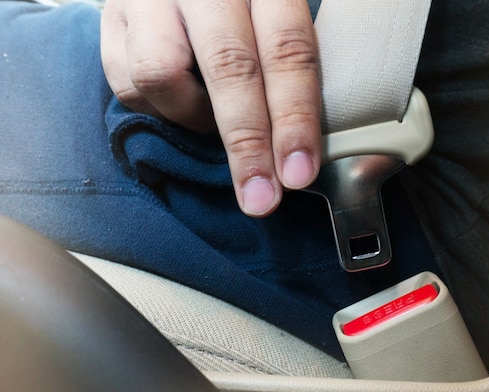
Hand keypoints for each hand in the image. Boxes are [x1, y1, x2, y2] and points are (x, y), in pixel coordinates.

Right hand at [101, 0, 320, 216]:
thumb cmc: (241, 11)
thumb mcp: (273, 23)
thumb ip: (285, 69)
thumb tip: (296, 152)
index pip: (286, 50)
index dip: (294, 117)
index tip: (297, 173)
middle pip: (230, 67)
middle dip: (248, 143)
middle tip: (261, 196)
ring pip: (162, 74)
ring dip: (193, 116)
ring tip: (209, 115)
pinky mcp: (112, 16)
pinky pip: (126, 81)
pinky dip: (158, 108)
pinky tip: (178, 100)